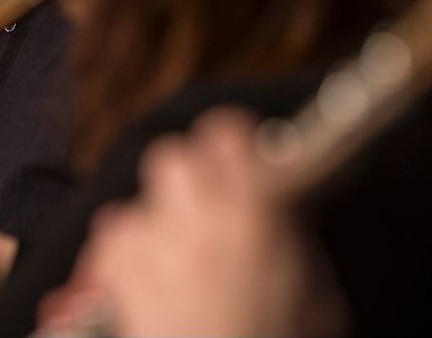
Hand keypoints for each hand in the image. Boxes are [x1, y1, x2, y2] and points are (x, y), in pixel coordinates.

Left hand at [46, 109, 344, 337]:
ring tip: (180, 253)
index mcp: (256, 218)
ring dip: (159, 218)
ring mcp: (152, 251)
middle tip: (212, 204)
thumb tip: (284, 203)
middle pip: (173, 156)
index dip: (233, 142)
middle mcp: (198, 224)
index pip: (226, 133)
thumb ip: (296, 239)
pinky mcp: (119, 280)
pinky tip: (151, 276)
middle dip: (191, 176)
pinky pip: (113, 236)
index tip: (242, 155)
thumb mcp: (319, 298)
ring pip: (138, 199)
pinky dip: (128, 251)